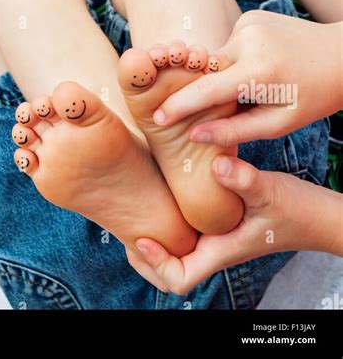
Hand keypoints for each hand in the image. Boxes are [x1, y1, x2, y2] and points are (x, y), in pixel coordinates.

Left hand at [126, 155, 341, 294]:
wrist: (318, 214)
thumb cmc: (297, 210)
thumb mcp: (269, 191)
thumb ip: (244, 180)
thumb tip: (218, 167)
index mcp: (222, 249)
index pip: (180, 278)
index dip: (156, 264)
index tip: (142, 237)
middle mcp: (215, 246)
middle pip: (170, 269)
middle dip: (144, 256)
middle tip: (126, 226)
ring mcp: (217, 236)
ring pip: (177, 247)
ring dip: (156, 236)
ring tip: (138, 209)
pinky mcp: (221, 222)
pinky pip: (188, 228)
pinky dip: (172, 217)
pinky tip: (165, 192)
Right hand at [154, 11, 341, 145]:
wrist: (340, 55)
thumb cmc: (313, 96)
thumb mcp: (279, 123)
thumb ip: (235, 131)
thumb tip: (195, 135)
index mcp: (260, 72)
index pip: (206, 90)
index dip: (179, 106)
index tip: (157, 119)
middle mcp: (250, 41)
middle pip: (209, 72)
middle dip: (208, 90)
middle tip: (230, 103)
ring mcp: (249, 23)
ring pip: (219, 58)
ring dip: (227, 75)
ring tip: (259, 83)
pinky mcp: (250, 15)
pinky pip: (230, 44)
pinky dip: (237, 59)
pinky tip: (263, 64)